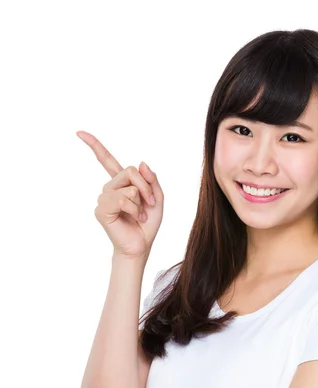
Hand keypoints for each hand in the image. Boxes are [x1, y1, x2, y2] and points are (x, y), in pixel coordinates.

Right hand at [77, 130, 164, 259]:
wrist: (141, 245)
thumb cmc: (147, 224)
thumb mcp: (157, 198)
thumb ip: (151, 180)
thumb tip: (141, 162)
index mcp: (121, 183)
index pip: (107, 160)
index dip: (94, 145)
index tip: (79, 132)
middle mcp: (110, 188)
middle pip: (130, 170)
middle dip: (146, 187)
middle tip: (150, 204)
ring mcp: (104, 198)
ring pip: (129, 186)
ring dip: (141, 201)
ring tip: (140, 215)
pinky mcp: (102, 209)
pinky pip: (123, 199)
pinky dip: (134, 209)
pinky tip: (134, 218)